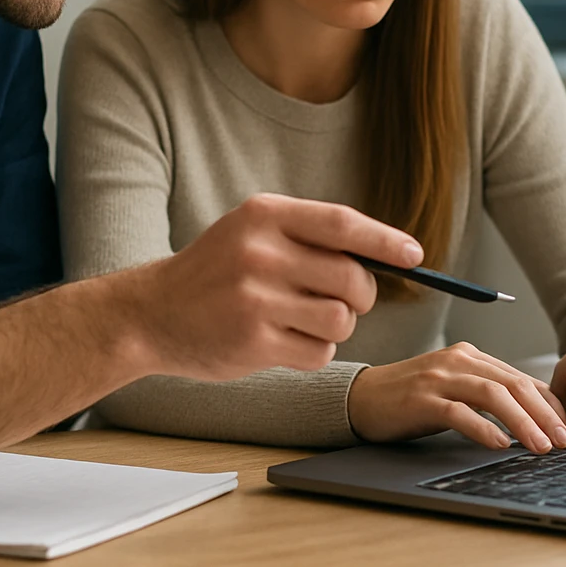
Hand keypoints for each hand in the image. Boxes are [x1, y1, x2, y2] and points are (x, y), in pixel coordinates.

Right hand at [125, 193, 422, 380]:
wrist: (151, 314)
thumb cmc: (215, 272)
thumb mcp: (253, 232)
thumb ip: (309, 236)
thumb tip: (386, 254)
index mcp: (264, 214)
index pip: (343, 224)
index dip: (385, 241)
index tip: (414, 255)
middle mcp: (260, 252)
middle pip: (352, 278)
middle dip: (361, 296)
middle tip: (344, 301)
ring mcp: (255, 298)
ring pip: (341, 319)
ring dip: (336, 327)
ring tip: (303, 321)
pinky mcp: (254, 341)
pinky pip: (318, 352)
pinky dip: (313, 352)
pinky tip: (283, 341)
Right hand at [347, 342, 565, 453]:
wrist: (363, 397)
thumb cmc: (412, 397)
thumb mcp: (455, 387)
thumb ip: (488, 392)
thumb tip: (533, 413)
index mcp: (470, 356)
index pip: (519, 377)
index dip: (548, 402)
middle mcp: (457, 361)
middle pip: (512, 384)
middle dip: (543, 414)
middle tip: (563, 440)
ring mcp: (439, 378)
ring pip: (492, 395)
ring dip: (522, 422)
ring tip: (540, 446)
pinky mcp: (422, 399)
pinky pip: (459, 412)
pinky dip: (483, 428)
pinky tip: (499, 445)